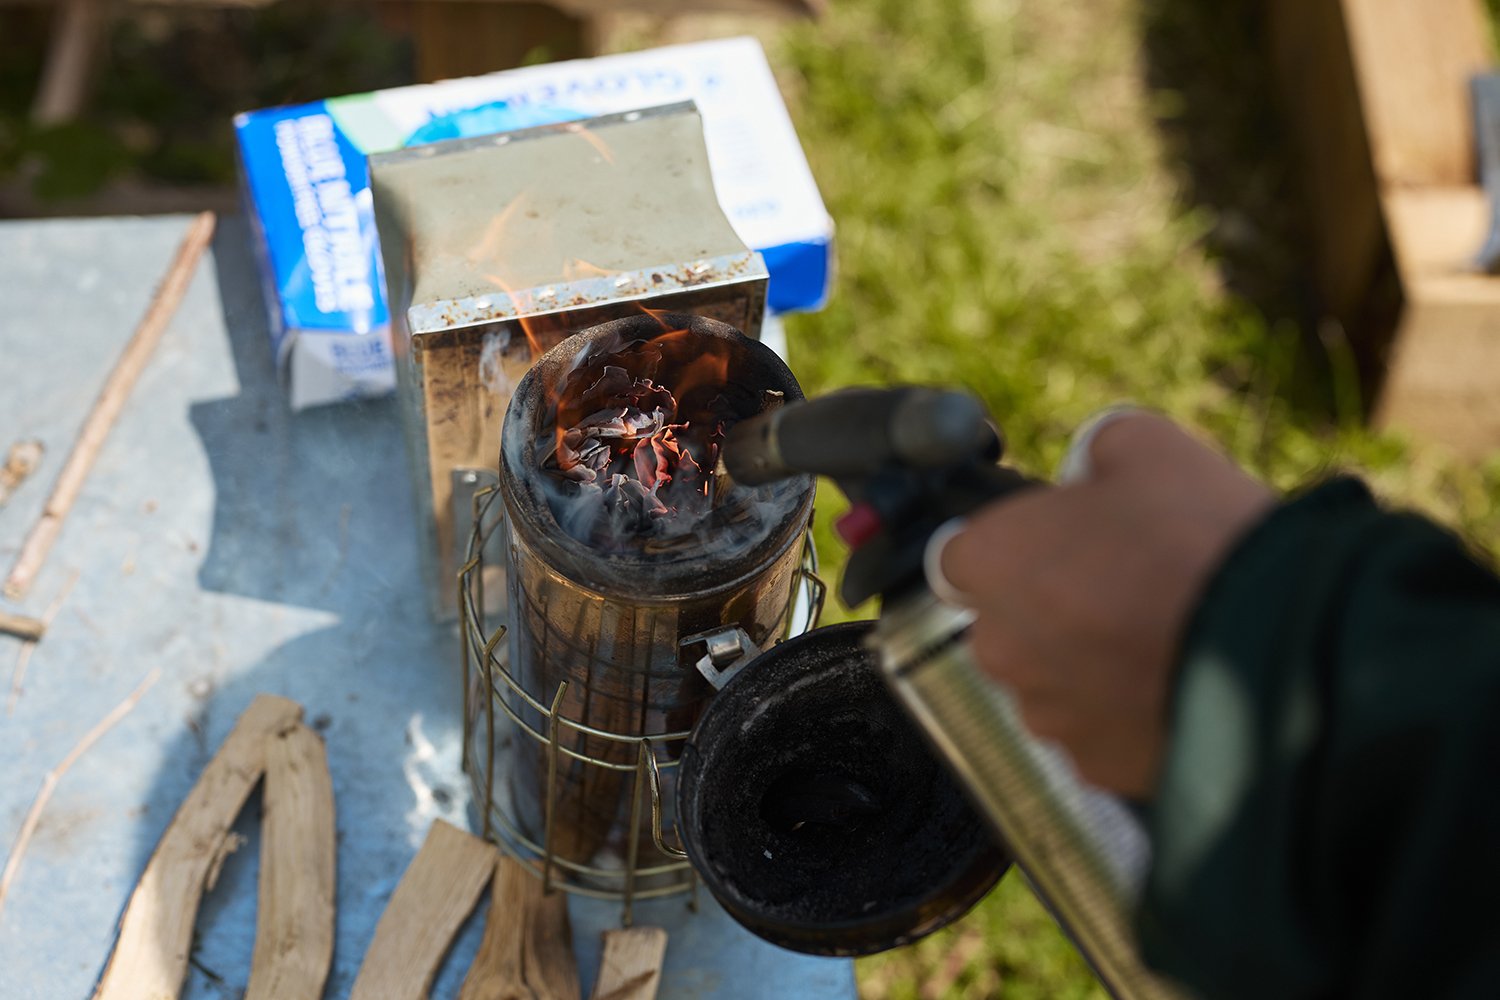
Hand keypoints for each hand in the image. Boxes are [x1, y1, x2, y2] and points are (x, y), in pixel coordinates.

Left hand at [936, 411, 1273, 797]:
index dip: (1010, 546)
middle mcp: (1002, 647)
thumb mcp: (1147, 445)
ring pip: (1053, 683)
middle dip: (1051, 608)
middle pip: (1008, 624)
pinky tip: (1180, 682)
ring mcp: (1048, 715)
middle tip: (1125, 584)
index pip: (960, 557)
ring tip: (1164, 636)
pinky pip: (1100, 733)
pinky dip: (1128, 714)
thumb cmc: (1204, 539)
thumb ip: (1095, 452)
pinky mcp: (1098, 768)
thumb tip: (1093, 468)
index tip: (1052, 542)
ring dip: (1089, 665)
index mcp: (993, 563)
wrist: (1286, 646)